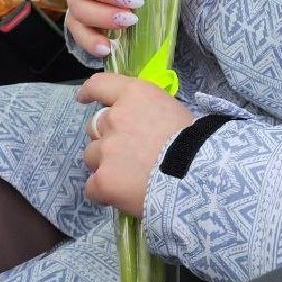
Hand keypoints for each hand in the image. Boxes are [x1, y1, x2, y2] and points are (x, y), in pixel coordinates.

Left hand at [77, 73, 194, 216]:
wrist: (199, 176)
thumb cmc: (195, 142)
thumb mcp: (172, 110)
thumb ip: (146, 112)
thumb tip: (138, 125)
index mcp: (134, 95)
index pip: (100, 84)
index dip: (89, 92)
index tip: (82, 97)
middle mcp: (114, 118)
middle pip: (94, 126)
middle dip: (105, 138)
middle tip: (126, 153)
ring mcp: (106, 150)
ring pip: (91, 157)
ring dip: (104, 164)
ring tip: (128, 178)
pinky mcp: (103, 180)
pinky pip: (92, 187)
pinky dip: (103, 192)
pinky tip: (121, 196)